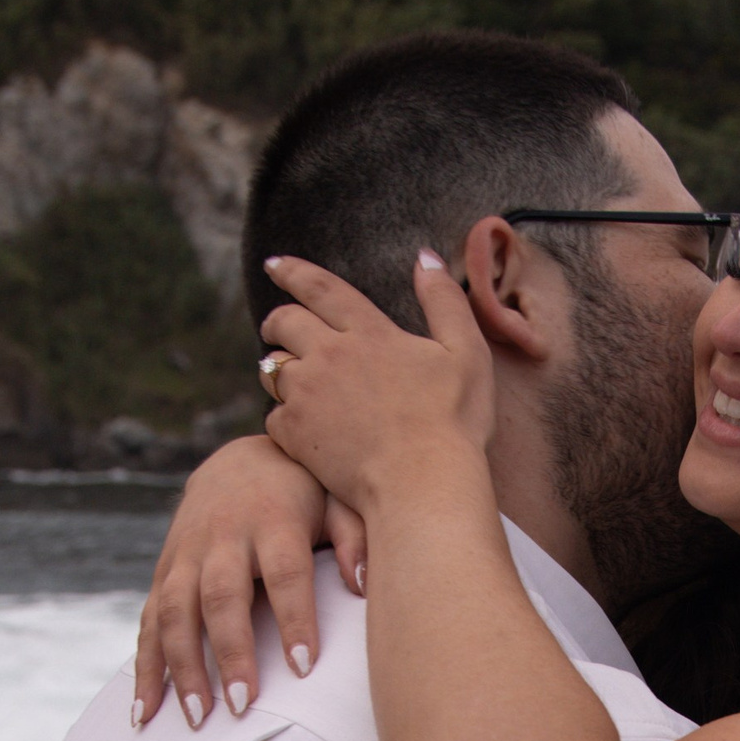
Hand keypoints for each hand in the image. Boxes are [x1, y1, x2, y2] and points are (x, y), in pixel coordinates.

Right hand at [133, 436, 365, 729]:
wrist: (238, 461)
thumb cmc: (302, 493)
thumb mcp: (336, 500)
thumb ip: (354, 536)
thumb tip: (363, 584)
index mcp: (272, 520)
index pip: (286, 572)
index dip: (294, 617)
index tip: (305, 667)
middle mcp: (222, 537)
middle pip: (222, 597)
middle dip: (230, 652)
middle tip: (243, 704)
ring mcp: (185, 555)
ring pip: (176, 612)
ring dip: (182, 667)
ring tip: (197, 718)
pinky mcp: (163, 573)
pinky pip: (148, 623)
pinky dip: (144, 668)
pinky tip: (143, 712)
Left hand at [258, 250, 495, 513]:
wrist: (422, 483)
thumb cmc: (452, 421)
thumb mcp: (466, 352)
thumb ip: (445, 300)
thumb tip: (426, 257)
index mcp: (368, 332)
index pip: (320, 288)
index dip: (294, 272)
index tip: (274, 264)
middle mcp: (329, 356)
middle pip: (284, 323)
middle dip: (277, 320)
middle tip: (276, 327)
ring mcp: (307, 395)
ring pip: (273, 368)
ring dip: (277, 367)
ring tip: (289, 376)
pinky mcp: (294, 433)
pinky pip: (274, 415)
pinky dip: (283, 416)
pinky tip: (301, 425)